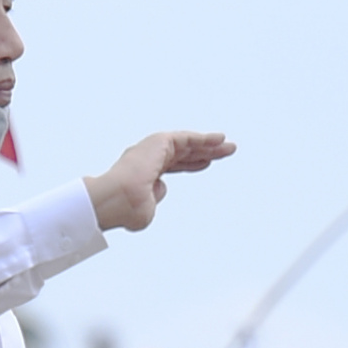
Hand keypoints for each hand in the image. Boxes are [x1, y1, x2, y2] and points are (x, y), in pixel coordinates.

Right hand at [87, 129, 234, 233]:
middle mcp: (147, 158)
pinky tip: (219, 139)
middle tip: (224, 151)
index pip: (172, 165)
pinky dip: (203, 137)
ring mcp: (152, 149)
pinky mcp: (158, 141)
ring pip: (187, 144)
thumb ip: (155, 198)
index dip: (191, 164)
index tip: (207, 163)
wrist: (117, 200)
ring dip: (209, 144)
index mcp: (144, 173)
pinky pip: (186, 138)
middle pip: (183, 153)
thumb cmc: (126, 209)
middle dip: (204, 152)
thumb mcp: (146, 210)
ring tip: (229, 146)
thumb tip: (162, 186)